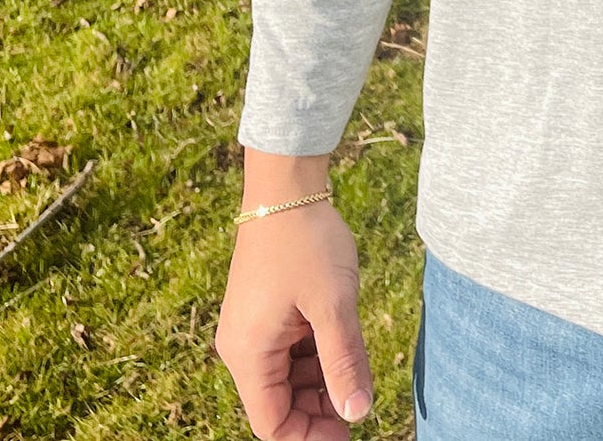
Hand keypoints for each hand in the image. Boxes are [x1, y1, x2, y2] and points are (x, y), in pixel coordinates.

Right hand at [215, 188, 374, 437]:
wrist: (287, 186)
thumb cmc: (307, 242)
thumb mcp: (333, 304)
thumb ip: (344, 362)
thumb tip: (358, 413)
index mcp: (248, 354)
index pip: (272, 423)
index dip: (311, 435)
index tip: (351, 427)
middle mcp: (242, 347)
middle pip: (278, 403)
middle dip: (318, 408)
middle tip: (360, 399)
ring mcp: (252, 327)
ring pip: (286, 377)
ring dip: (319, 380)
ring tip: (355, 366)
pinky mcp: (265, 311)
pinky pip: (288, 350)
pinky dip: (314, 354)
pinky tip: (342, 341)